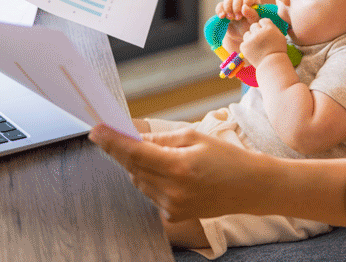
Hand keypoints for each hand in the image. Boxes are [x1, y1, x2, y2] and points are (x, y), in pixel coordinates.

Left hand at [89, 124, 266, 220]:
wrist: (249, 187)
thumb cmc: (226, 157)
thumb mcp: (194, 137)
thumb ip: (161, 138)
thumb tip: (134, 136)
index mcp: (178, 166)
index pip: (135, 153)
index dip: (112, 141)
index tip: (96, 130)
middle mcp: (172, 191)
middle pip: (132, 167)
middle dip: (122, 150)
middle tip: (114, 133)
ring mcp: (172, 207)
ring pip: (138, 181)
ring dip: (138, 164)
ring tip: (157, 153)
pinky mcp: (173, 216)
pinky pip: (150, 193)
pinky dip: (150, 178)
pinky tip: (167, 171)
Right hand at [215, 0, 260, 49]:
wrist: (238, 35)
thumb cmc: (249, 27)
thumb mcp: (253, 22)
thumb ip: (252, 15)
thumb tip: (244, 7)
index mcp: (253, 2)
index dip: (247, 0)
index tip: (244, 9)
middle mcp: (242, 0)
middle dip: (236, 8)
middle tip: (238, 18)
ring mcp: (232, 3)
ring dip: (228, 8)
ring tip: (230, 18)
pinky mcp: (224, 8)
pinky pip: (220, 5)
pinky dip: (220, 10)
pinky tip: (222, 17)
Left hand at [240, 18, 287, 65]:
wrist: (272, 64)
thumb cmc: (277, 50)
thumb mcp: (280, 36)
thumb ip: (271, 27)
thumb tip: (263, 21)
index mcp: (269, 28)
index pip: (262, 21)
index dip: (264, 27)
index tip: (267, 34)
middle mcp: (259, 32)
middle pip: (254, 25)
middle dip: (256, 31)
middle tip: (261, 40)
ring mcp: (251, 39)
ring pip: (247, 33)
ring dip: (251, 38)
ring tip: (257, 46)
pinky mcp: (244, 46)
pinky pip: (244, 42)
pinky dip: (247, 46)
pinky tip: (254, 51)